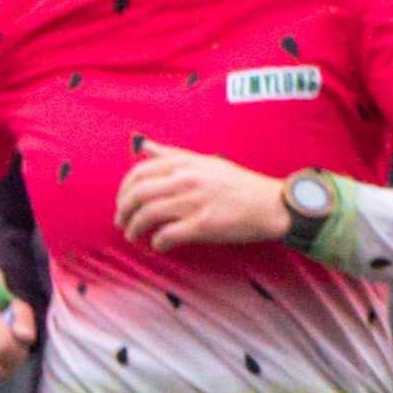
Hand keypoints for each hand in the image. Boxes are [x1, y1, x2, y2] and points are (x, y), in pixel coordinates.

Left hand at [113, 144, 291, 251]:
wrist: (270, 204)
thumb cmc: (239, 185)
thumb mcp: (205, 161)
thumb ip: (172, 155)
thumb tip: (145, 147)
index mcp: (185, 163)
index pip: (139, 172)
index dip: (124, 190)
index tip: (122, 202)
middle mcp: (186, 179)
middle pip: (138, 194)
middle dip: (123, 211)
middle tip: (121, 222)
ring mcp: (194, 202)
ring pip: (148, 214)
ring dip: (134, 228)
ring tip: (133, 236)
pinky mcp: (203, 225)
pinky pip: (167, 234)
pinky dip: (157, 242)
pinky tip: (158, 245)